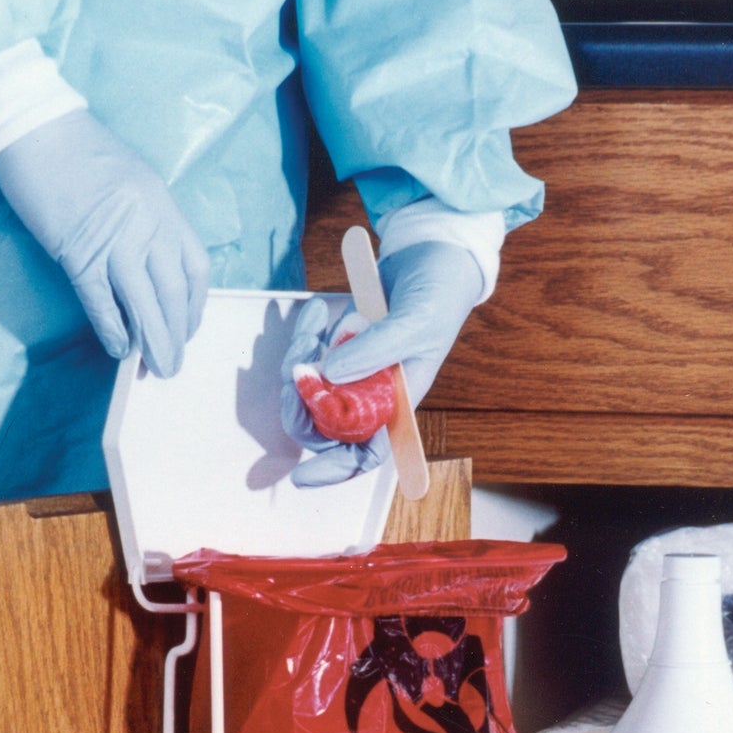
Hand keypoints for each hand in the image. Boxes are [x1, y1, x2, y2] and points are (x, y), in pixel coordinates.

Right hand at [0, 109, 210, 377]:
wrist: (30, 124)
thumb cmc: (76, 151)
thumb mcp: (132, 182)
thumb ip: (147, 224)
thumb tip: (150, 272)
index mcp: (164, 205)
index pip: (195, 268)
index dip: (194, 307)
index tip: (185, 329)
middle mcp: (147, 223)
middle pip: (172, 293)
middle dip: (176, 336)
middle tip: (172, 366)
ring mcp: (113, 238)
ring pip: (144, 303)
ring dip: (153, 343)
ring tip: (154, 370)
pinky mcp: (77, 250)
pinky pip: (102, 301)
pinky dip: (113, 330)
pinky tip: (119, 349)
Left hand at [280, 241, 482, 487]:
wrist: (432, 255)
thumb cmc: (437, 295)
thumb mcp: (413, 322)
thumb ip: (374, 351)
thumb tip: (329, 376)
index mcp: (396, 404)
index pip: (365, 452)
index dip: (334, 469)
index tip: (301, 477)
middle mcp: (371, 395)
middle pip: (323, 425)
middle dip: (301, 403)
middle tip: (295, 368)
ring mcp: (352, 371)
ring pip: (307, 389)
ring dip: (300, 359)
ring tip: (316, 324)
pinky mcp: (337, 347)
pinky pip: (307, 354)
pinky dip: (305, 333)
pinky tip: (319, 310)